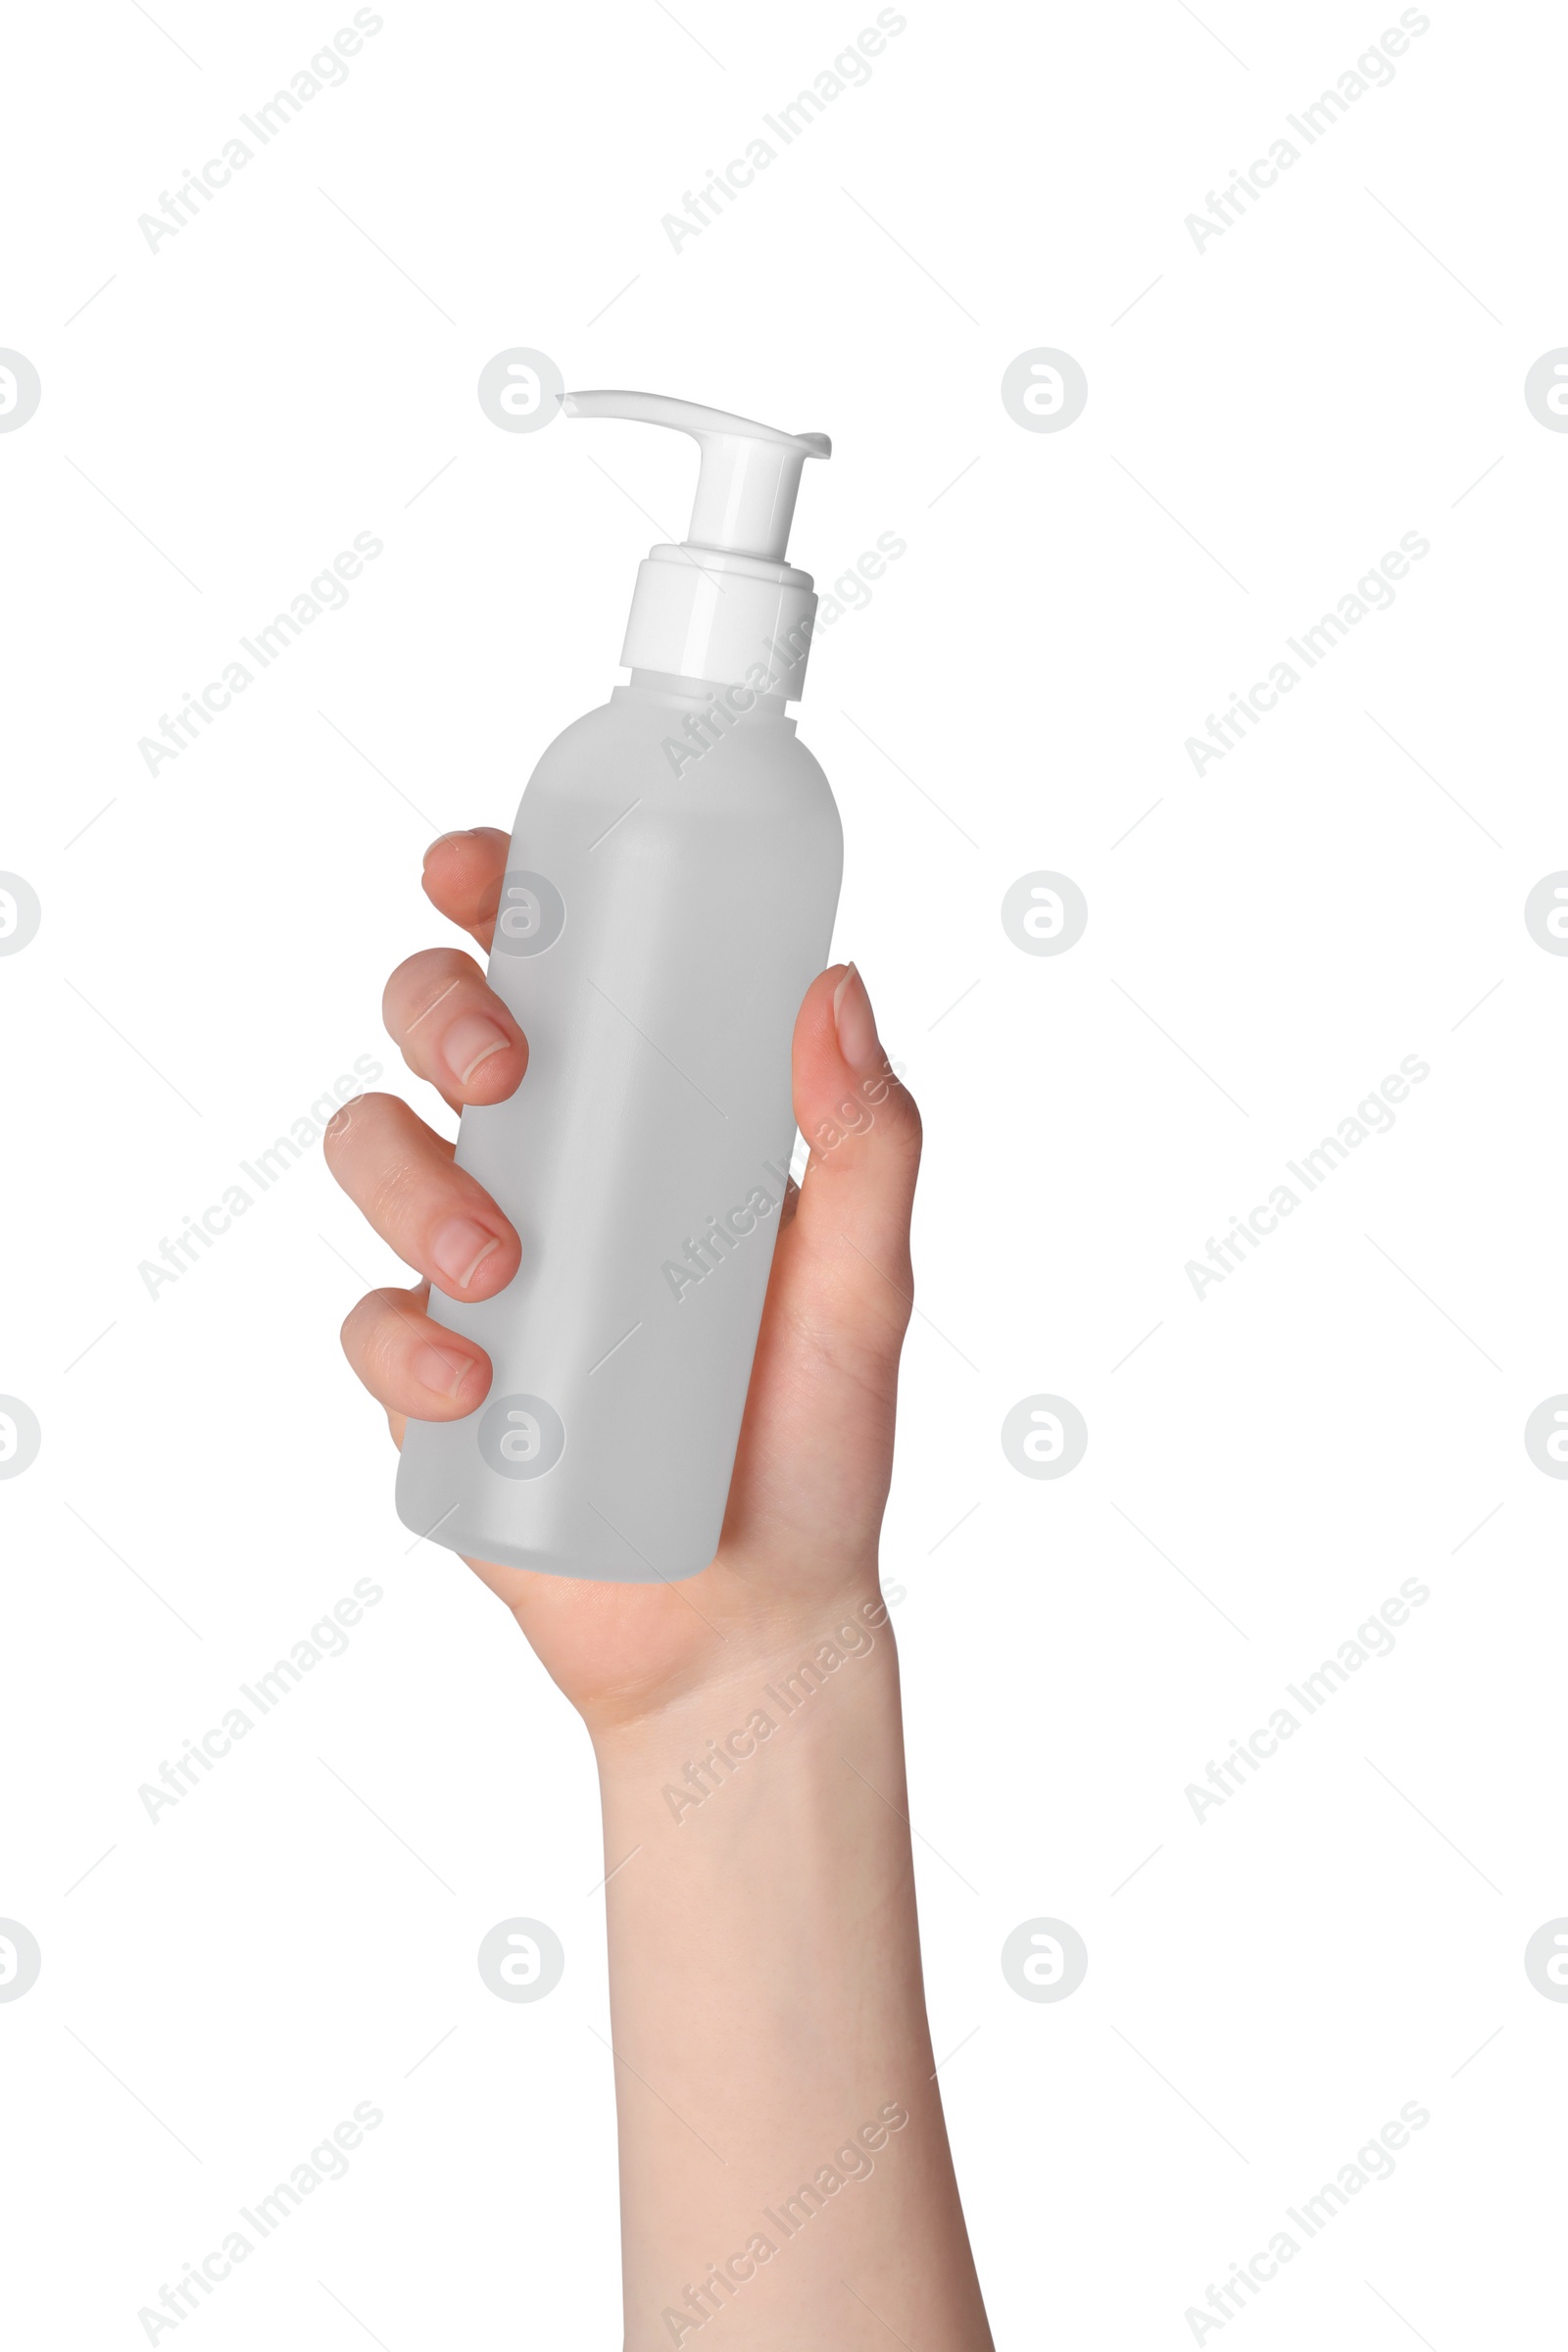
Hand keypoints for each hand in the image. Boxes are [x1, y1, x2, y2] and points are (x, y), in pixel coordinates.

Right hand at [326, 825, 921, 1738]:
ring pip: (371, 1153)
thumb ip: (873, 1145)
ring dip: (410, 1179)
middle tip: (501, 1068)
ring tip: (497, 1265)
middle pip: (433, 1033)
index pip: (555, 971)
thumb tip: (835, 986)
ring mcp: (475, 1272)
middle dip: (436, 1014)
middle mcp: (550, 1171)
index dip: (497, 899)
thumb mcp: (867, 1287)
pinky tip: (472, 1382)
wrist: (749, 1622)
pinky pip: (365, 1324)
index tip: (475, 872)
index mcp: (648, 1118)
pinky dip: (400, 1339)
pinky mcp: (428, 1379)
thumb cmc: (811, 1445)